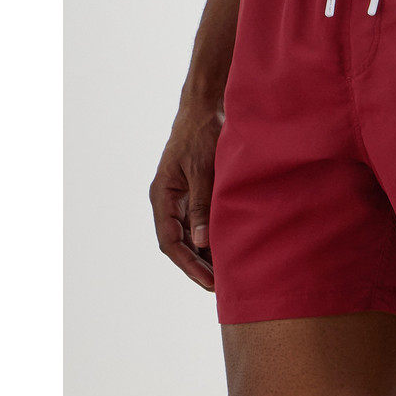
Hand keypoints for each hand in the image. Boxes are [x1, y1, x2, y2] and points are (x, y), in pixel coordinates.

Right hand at [149, 102, 222, 290]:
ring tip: (229, 276)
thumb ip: (202, 205)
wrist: (208, 107)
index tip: (210, 283)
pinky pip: (202, 226)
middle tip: (223, 288)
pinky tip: (232, 253)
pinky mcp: (198, 197)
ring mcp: (183, 200)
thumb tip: (202, 242)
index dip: (189, 266)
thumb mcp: (204, 170)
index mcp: (163, 196)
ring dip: (207, 257)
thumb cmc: (203, 133)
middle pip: (180, 246)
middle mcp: (169, 202)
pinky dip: (214, 241)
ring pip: (191, 239)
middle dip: (199, 268)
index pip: (170, 242)